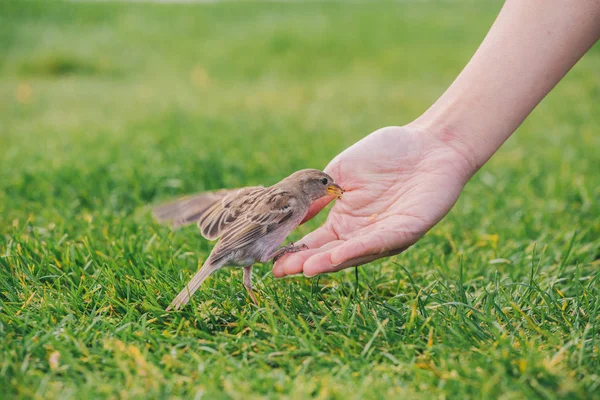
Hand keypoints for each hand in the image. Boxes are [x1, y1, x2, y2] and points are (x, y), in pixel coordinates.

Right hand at [272, 125, 474, 276]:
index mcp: (346, 221)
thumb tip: (289, 212)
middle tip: (279, 271)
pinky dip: (357, 250)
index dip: (295, 252)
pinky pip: (379, 242)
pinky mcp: (406, 230)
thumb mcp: (340, 173)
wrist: (427, 143)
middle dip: (305, 263)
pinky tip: (336, 255)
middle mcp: (362, 234)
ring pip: (353, 254)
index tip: (271, 260)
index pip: (316, 242)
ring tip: (302, 269)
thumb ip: (319, 195)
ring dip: (328, 262)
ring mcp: (384, 236)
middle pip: (330, 254)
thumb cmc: (385, 154)